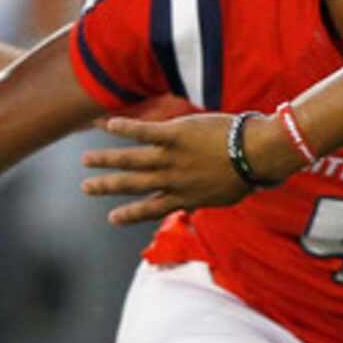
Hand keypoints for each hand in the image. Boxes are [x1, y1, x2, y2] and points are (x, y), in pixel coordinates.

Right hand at [80, 112, 265, 225]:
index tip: (112, 218)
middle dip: (107, 187)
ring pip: (131, 160)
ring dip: (106, 160)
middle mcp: (173, 181)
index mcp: (185, 197)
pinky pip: (144, 132)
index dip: (130, 215)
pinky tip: (105, 124)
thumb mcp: (224, 195)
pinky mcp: (176, 135)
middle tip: (86, 188)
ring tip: (86, 159)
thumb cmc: (247, 174)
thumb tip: (201, 202)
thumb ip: (205, 197)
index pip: (151, 209)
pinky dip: (124, 128)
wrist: (256, 155)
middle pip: (133, 185)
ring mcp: (172, 158)